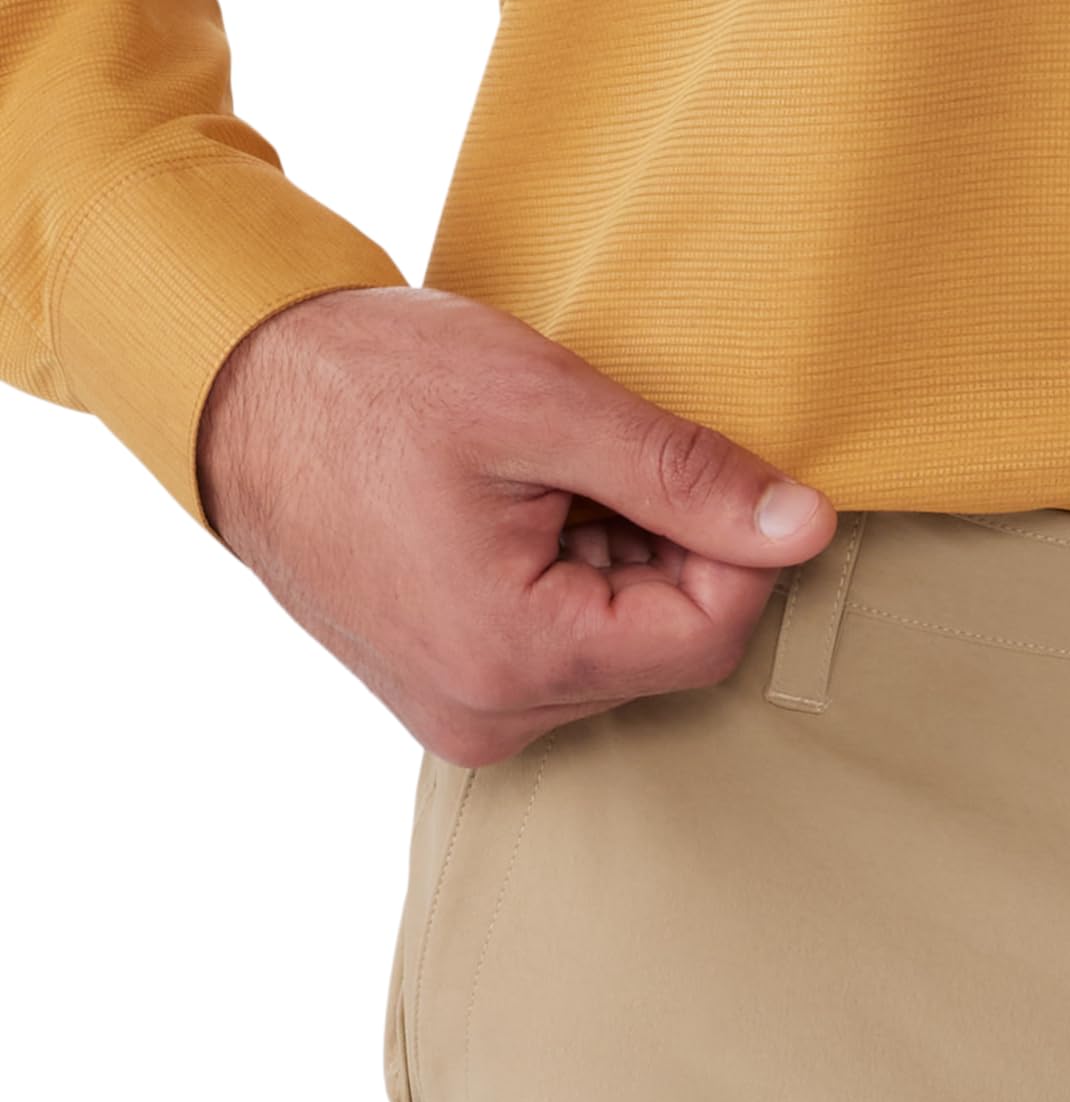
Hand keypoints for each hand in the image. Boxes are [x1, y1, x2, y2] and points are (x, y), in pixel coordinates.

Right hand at [197, 285, 834, 762]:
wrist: (230, 390)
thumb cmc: (369, 383)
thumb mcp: (546, 405)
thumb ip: (686, 476)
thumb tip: (807, 527)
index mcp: (514, 659)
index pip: (708, 635)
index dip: (739, 548)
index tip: (712, 468)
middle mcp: (490, 717)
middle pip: (668, 648)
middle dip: (668, 551)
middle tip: (602, 459)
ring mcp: (466, 717)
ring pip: (622, 652)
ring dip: (620, 562)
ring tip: (544, 483)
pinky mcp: (451, 696)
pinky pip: (563, 655)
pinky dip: (572, 582)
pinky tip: (520, 516)